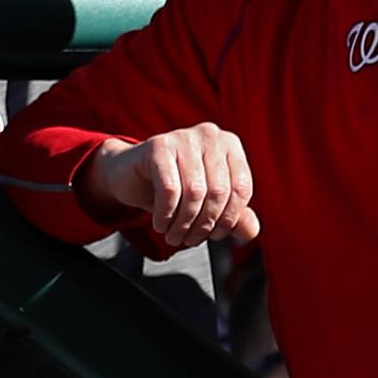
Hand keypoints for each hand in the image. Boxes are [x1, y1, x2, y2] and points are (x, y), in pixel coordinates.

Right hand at [79, 124, 260, 247]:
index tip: (215, 235)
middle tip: (190, 240)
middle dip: (204, 224)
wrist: (127, 175)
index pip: (242, 188)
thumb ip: (232, 215)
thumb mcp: (205, 202)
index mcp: (230, 146)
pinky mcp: (159, 146)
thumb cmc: (172, 187)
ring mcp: (185, 137)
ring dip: (184, 223)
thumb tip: (251, 233)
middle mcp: (211, 136)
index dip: (230, 219)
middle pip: (219, 192)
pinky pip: (169, 189)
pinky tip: (161, 224)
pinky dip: (166, 214)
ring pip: (195, 192)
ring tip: (174, 236)